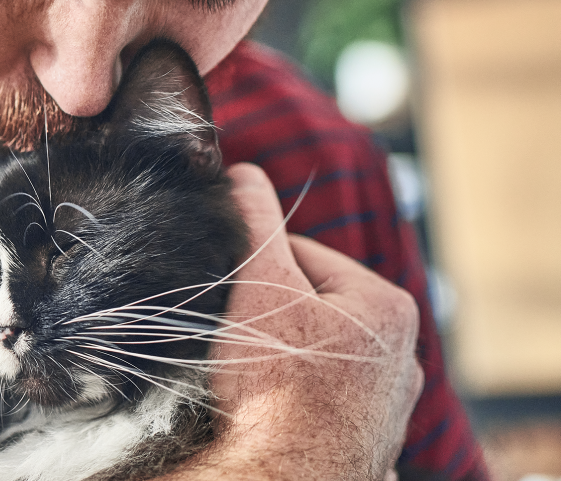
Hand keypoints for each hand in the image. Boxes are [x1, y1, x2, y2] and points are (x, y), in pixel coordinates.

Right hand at [164, 163, 423, 479]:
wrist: (277, 477)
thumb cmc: (275, 385)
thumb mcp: (259, 285)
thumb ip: (253, 224)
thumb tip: (242, 174)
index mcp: (386, 305)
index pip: (301, 254)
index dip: (254, 267)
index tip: (227, 291)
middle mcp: (399, 358)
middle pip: (305, 307)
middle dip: (266, 316)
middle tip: (231, 336)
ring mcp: (382, 407)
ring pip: (308, 356)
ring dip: (273, 358)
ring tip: (243, 373)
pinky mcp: (360, 442)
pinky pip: (312, 401)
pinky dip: (285, 400)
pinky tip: (261, 407)